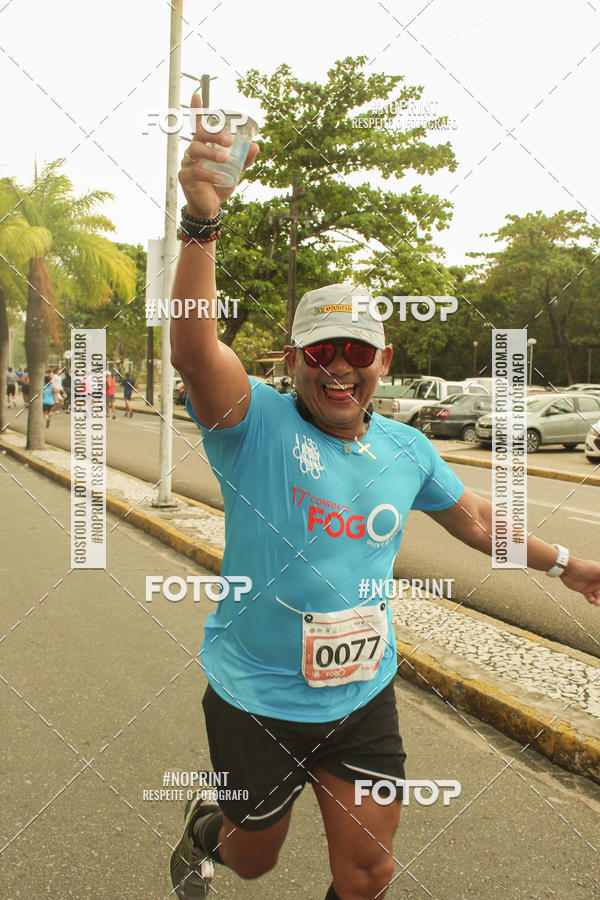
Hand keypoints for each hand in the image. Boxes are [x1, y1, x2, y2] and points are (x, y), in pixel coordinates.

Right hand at [178, 93, 259, 218]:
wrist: (210, 206)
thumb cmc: (220, 184)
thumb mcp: (236, 171)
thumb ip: (245, 159)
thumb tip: (256, 145)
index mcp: (204, 145)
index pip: (200, 125)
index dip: (198, 110)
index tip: (198, 94)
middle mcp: (194, 151)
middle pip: (199, 134)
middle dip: (213, 133)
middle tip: (229, 140)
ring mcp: (188, 163)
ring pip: (194, 149)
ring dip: (211, 151)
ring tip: (225, 158)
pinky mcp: (185, 177)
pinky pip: (195, 172)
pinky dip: (209, 174)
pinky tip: (221, 178)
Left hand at [560, 556, 599, 605]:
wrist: (567, 569)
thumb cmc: (583, 567)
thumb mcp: (598, 570)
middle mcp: (598, 581)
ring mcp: (591, 586)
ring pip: (598, 596)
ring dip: (599, 601)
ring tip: (597, 603)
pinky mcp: (584, 590)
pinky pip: (590, 598)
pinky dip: (591, 600)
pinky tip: (591, 600)